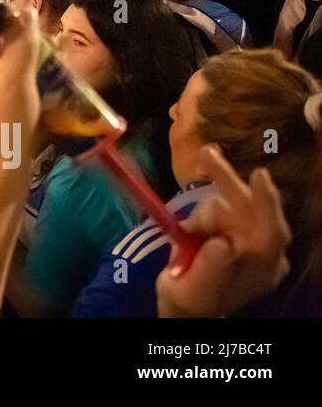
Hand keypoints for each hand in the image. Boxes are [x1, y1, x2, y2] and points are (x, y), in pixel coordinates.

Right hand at [157, 145, 290, 317]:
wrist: (188, 304)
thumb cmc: (192, 301)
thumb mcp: (196, 292)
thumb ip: (211, 269)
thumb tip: (220, 243)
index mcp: (263, 268)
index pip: (272, 232)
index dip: (266, 202)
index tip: (259, 174)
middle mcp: (262, 249)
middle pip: (249, 207)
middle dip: (227, 182)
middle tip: (207, 155)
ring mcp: (248, 236)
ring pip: (231, 202)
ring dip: (205, 212)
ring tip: (186, 234)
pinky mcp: (233, 227)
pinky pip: (221, 205)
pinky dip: (205, 209)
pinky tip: (192, 228)